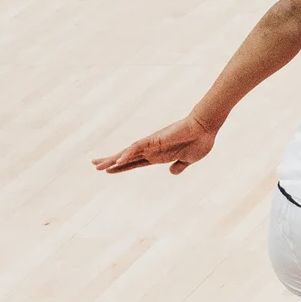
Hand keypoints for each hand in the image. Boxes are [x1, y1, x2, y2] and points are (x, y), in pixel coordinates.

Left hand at [93, 115, 216, 174]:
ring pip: (128, 152)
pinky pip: (138, 148)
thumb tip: (172, 172)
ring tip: (98, 165)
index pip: (135, 163)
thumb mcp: (188, 160)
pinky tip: (118, 161)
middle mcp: (151, 150)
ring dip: (113, 159)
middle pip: (126, 157)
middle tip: (95, 166)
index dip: (122, 167)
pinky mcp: (155, 139)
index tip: (109, 170)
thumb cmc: (199, 142)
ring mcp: (152, 144)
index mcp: (158, 156)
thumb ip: (179, 166)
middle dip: (111, 162)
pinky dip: (127, 154)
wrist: (205, 129)